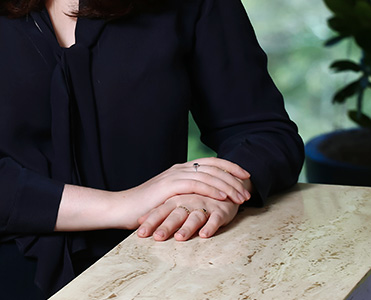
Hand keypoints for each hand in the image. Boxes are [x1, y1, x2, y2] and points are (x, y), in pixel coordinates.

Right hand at [114, 158, 249, 228]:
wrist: (122, 208)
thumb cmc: (146, 207)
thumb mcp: (170, 197)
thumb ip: (185, 193)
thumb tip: (204, 198)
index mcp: (181, 169)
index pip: (211, 162)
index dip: (230, 167)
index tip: (245, 175)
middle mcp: (180, 169)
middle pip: (214, 167)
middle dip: (234, 177)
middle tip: (248, 190)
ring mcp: (174, 176)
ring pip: (208, 175)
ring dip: (227, 186)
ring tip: (240, 196)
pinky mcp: (169, 186)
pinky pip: (196, 185)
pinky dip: (212, 190)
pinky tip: (223, 197)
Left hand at [136, 193, 239, 240]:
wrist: (223, 188)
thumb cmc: (196, 198)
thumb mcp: (176, 203)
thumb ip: (160, 211)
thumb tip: (139, 220)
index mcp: (176, 199)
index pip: (160, 211)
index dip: (151, 222)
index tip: (140, 234)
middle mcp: (188, 200)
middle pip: (175, 214)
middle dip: (166, 226)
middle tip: (157, 237)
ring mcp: (204, 204)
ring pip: (195, 216)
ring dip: (187, 227)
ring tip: (179, 238)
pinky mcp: (219, 210)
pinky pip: (215, 218)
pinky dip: (210, 226)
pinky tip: (204, 234)